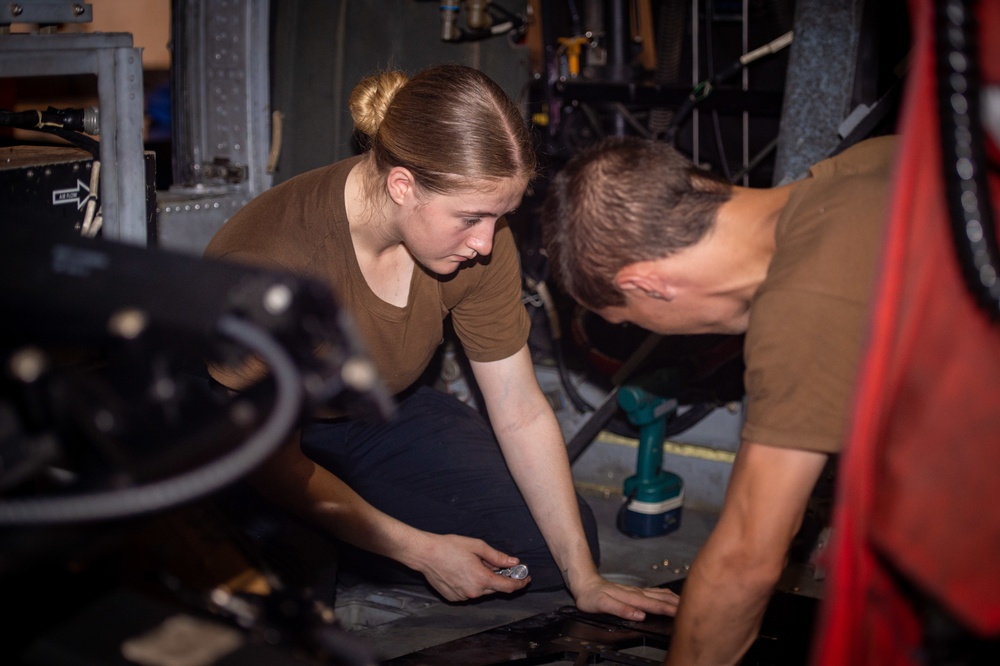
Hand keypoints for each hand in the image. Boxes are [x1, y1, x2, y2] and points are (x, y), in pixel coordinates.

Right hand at [411, 533, 530, 601]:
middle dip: (499, 579)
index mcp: (482, 579)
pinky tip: (463, 571)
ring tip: (474, 564)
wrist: (425, 554)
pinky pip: (468, 592)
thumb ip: (497, 557)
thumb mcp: (477, 547)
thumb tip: (513, 562)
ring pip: (481, 591)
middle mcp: (473, 592)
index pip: (508, 587)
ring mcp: (462, 597)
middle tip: (498, 565)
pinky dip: (471, 584)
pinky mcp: (453, 598)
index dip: (520, 583)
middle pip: (495, 589)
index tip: (525, 579)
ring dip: (484, 581)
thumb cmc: (450, 547)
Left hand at [571, 574, 680, 621]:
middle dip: (675, 603)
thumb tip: (639, 614)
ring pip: (658, 593)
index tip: (680, 612)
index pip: (652, 604)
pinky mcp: (633, 591)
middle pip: (659, 598)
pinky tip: (668, 595)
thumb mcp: (602, 604)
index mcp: (629, 597)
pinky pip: (652, 592)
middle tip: (690, 608)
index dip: (667, 609)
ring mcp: (635, 591)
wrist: (584, 583)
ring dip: (672, 598)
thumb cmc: (591, 596)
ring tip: (685, 602)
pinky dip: (664, 594)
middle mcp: (635, 593)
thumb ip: (621, 609)